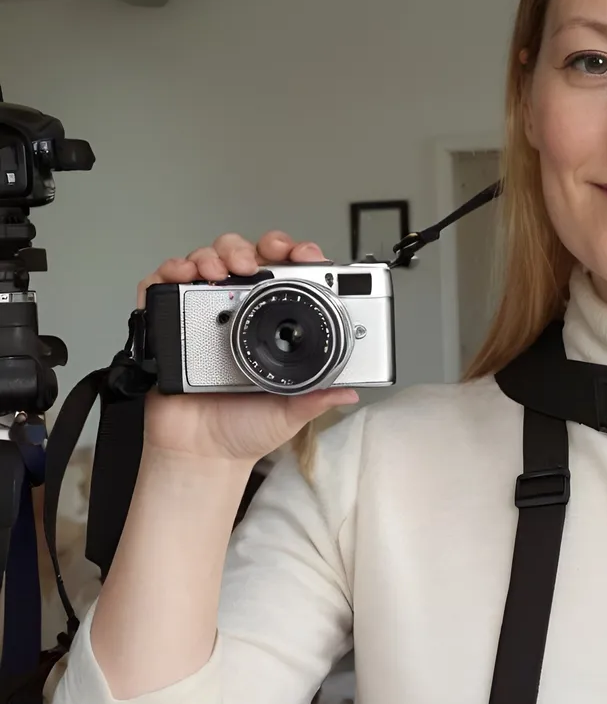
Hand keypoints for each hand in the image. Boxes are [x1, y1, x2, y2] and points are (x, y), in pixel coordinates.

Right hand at [136, 231, 358, 465]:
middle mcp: (238, 313)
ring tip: (221, 270)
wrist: (202, 456)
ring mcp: (202, 315)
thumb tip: (349, 389)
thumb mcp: (291, 412)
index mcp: (272, 325)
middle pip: (244, 257)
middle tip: (257, 262)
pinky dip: (168, 273)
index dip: (295, 256)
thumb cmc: (244, 428)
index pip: (286, 275)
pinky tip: (181, 276)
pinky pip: (160, 287)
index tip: (304, 255)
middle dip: (251, 247)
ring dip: (213, 255)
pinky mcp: (167, 325)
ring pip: (206, 262)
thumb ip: (317, 397)